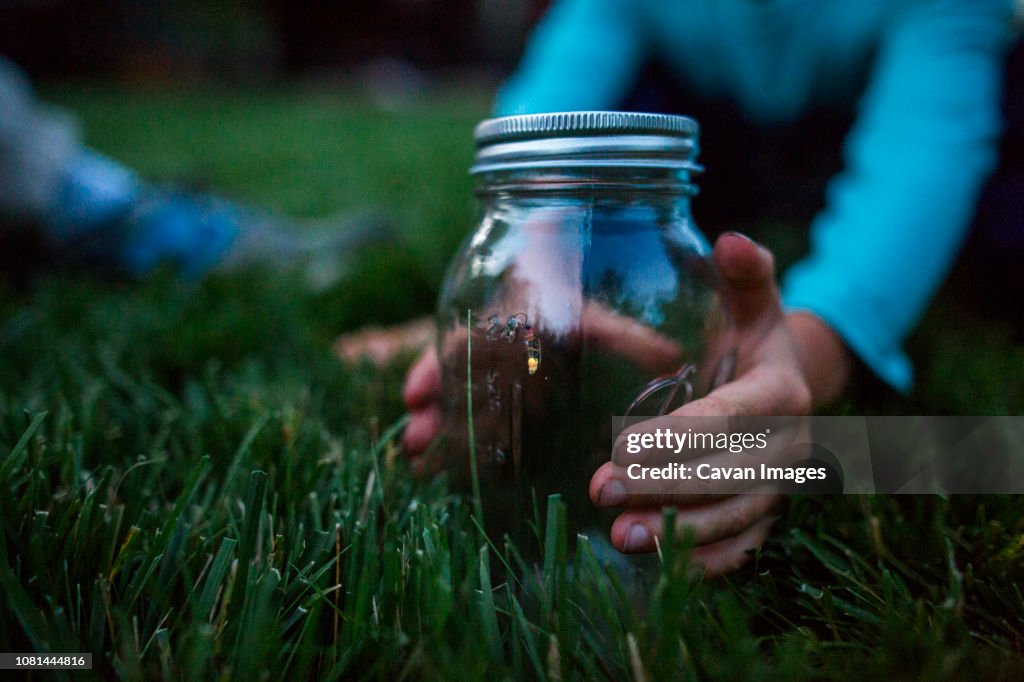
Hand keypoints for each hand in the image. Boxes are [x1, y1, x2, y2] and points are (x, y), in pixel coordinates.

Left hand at [588, 232, 849, 575]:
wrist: (786, 387)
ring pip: (734, 518)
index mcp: (782, 391)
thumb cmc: (753, 339)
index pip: (731, 417)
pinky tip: (655, 562)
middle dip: (664, 486)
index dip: (681, 435)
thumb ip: (745, 273)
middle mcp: (790, 445)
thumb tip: (730, 238)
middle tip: (601, 490)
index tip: (623, 445)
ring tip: (620, 537)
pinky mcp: (767, 516)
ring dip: (678, 532)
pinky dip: (705, 563)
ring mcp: (780, 487)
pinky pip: (743, 549)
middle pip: (729, 475)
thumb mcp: (752, 302)